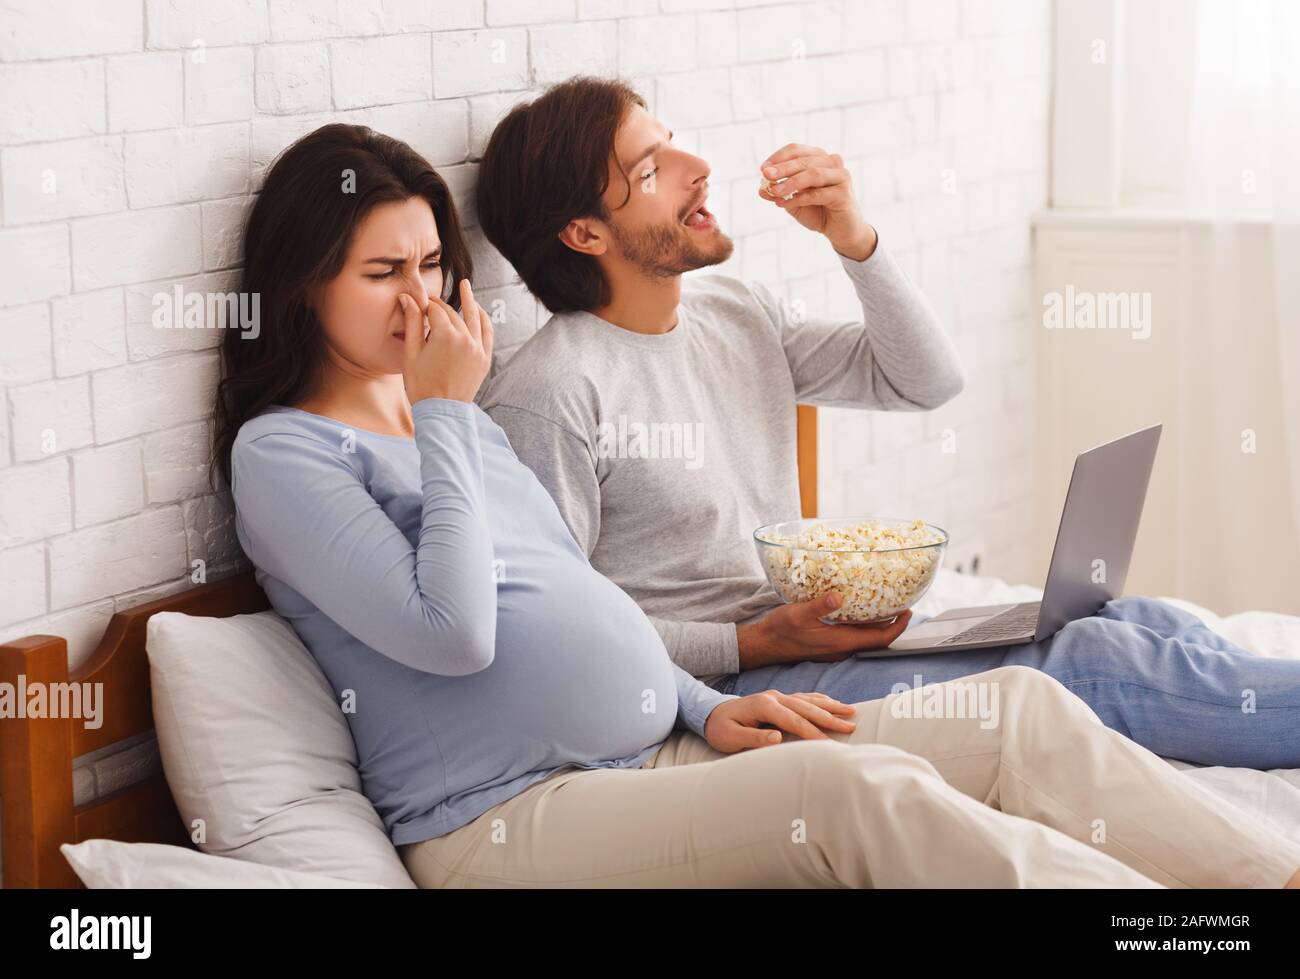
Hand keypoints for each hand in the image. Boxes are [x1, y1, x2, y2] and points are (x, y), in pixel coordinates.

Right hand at [400, 278, 493, 403]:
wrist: (441, 411)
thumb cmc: (421, 385)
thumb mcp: (411, 353)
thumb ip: (413, 323)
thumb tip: (407, 298)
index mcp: (445, 336)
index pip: (436, 311)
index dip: (425, 306)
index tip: (418, 304)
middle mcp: (466, 338)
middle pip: (452, 314)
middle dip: (440, 307)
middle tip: (430, 304)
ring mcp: (478, 348)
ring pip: (474, 317)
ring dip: (469, 301)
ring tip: (466, 285)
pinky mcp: (485, 358)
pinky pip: (487, 332)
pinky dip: (483, 319)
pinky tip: (479, 310)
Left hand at [703, 690, 857, 752]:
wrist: (710, 713)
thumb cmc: (720, 729)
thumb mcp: (731, 737)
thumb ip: (754, 738)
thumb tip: (777, 738)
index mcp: (764, 705)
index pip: (794, 721)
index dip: (813, 733)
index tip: (829, 745)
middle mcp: (774, 697)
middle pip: (807, 708)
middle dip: (830, 718)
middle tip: (852, 727)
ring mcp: (777, 695)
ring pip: (809, 700)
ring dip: (830, 706)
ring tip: (851, 711)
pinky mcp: (778, 698)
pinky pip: (804, 697)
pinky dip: (819, 700)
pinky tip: (831, 702)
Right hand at [736, 593, 911, 669]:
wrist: (765, 645)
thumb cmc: (780, 631)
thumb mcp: (797, 614)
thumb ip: (818, 606)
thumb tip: (837, 596)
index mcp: (840, 641)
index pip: (879, 638)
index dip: (897, 626)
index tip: (908, 611)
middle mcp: (842, 647)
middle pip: (877, 639)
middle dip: (893, 623)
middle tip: (902, 603)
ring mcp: (836, 647)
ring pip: (866, 637)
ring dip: (879, 624)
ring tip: (887, 604)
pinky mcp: (830, 644)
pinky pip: (855, 636)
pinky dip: (865, 624)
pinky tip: (861, 610)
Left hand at [759, 143, 877, 260]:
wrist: (840, 231)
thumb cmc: (818, 211)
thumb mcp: (793, 202)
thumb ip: (779, 194)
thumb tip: (761, 189)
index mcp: (819, 158)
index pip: (796, 150)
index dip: (778, 158)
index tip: (762, 169)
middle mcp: (832, 162)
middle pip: (804, 160)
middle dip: (782, 168)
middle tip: (765, 175)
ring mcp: (841, 176)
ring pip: (813, 174)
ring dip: (791, 182)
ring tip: (774, 191)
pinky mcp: (844, 193)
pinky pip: (818, 194)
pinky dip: (798, 199)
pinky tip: (783, 204)